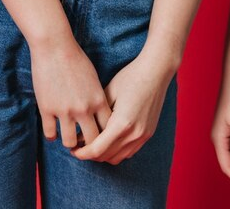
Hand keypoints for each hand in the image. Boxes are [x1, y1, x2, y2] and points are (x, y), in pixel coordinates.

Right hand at [30, 36, 111, 150]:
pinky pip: (50, 134)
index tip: (100, 138)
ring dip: (69, 143)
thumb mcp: (93, 79)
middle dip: (89, 147)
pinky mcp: (47, 109)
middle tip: (85, 147)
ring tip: (69, 140)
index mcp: (98, 100)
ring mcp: (64, 111)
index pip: (108, 129)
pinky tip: (53, 133)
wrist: (54, 47)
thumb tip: (100, 114)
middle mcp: (83, 109)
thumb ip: (97, 98)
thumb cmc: (75, 58)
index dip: (105, 137)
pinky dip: (52, 136)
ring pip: (70, 142)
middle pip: (92, 141)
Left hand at [73, 48, 175, 164]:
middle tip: (79, 146)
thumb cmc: (130, 77)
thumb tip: (82, 132)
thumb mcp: (108, 93)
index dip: (82, 153)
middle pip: (106, 157)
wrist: (156, 71)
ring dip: (104, 155)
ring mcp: (143, 135)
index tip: (73, 149)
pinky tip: (109, 140)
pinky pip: (129, 152)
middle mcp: (134, 134)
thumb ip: (96, 116)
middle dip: (90, 154)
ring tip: (93, 143)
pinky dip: (116, 151)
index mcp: (122, 123)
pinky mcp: (148, 134)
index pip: (97, 150)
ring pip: (118, 158)